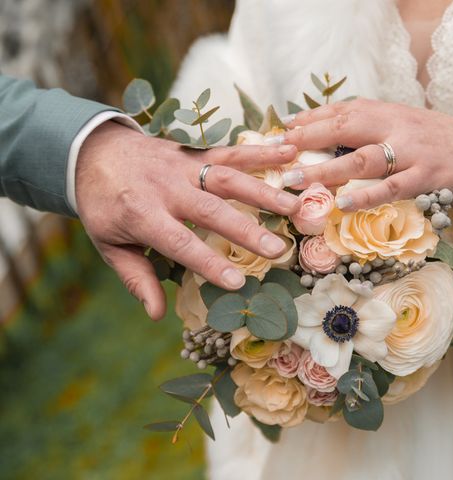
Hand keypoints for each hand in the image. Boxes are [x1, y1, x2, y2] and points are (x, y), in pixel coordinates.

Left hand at [76, 121, 299, 319]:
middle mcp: (167, 188)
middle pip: (211, 210)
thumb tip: (156, 313)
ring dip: (263, 192)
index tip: (236, 283)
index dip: (207, 263)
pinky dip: (261, 151)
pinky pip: (231, 151)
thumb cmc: (103, 204)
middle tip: (277, 250)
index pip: (179, 242)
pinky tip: (290, 151)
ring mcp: (184, 166)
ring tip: (294, 207)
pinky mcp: (196, 152)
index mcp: (141, 214)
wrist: (91, 150)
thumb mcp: (109, 244)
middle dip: (246, 230)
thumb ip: (136, 277)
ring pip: (227, 178)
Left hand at [281, 98, 452, 210]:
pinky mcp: (432, 177)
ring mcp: (415, 152)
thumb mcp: (410, 132)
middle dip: (306, 140)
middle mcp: (400, 126)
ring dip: (324, 170)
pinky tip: (344, 203)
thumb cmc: (449, 147)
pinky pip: (393, 187)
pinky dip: (367, 196)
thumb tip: (337, 148)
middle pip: (344, 127)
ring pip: (361, 159)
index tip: (282, 131)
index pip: (343, 111)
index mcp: (393, 113)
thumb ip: (379, 135)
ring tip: (294, 181)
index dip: (310, 120)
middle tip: (275, 154)